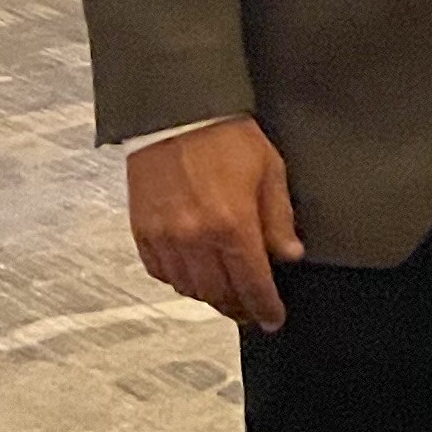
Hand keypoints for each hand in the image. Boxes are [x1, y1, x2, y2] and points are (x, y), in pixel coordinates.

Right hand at [125, 117, 301, 328]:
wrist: (176, 113)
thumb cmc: (225, 136)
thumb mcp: (269, 170)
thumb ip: (279, 218)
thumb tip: (289, 255)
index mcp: (232, 225)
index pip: (252, 284)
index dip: (265, 307)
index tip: (273, 318)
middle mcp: (195, 238)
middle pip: (219, 294)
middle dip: (238, 306)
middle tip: (252, 308)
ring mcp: (165, 237)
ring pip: (189, 288)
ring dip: (210, 295)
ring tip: (226, 291)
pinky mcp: (142, 232)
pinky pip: (161, 272)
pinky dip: (180, 279)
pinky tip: (194, 272)